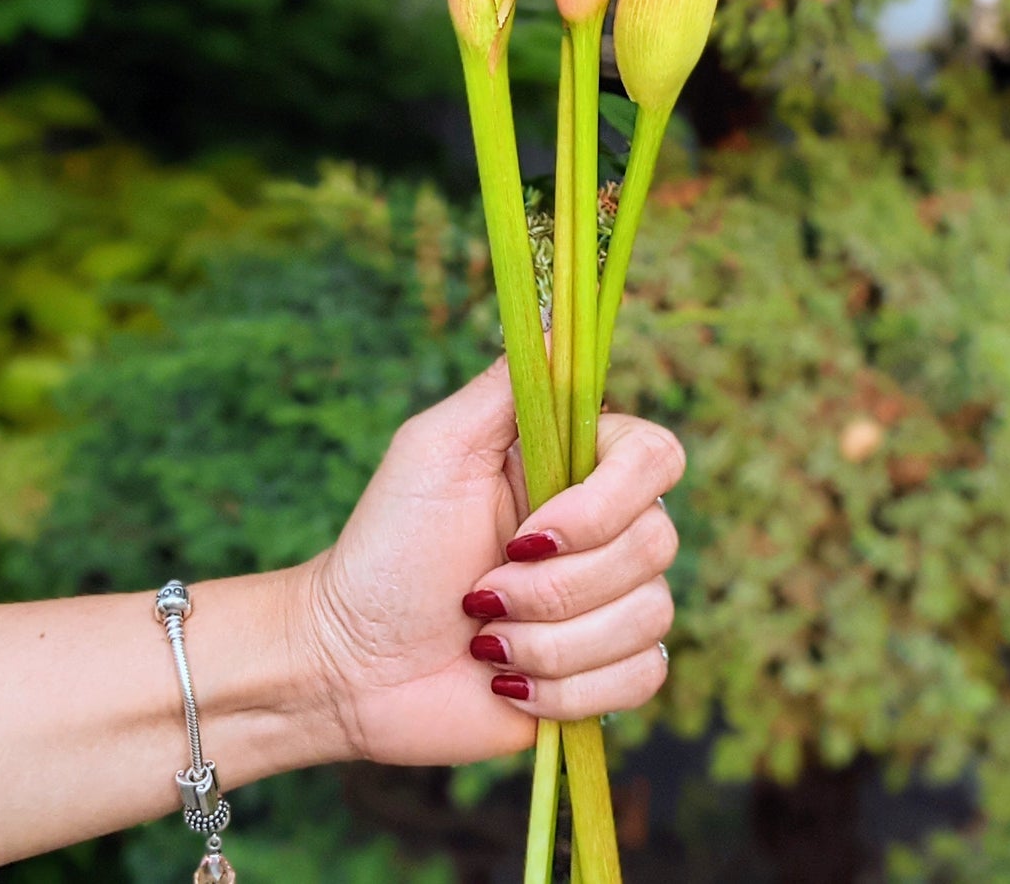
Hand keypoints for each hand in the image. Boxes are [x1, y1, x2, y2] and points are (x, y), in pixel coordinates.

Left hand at [306, 356, 684, 764]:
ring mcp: (611, 601)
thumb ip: (508, 385)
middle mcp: (606, 527)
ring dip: (550, 642)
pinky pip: (641, 677)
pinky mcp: (607, 671)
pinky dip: (567, 687)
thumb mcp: (437, 447)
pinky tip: (510, 683)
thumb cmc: (386, 546)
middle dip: (555, 587)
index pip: (657, 456)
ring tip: (486, 639)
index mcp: (574, 465)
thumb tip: (563, 321)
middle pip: (655, 543)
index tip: (526, 534)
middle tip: (479, 594)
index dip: (605, 503)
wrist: (352, 662)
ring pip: (649, 616)